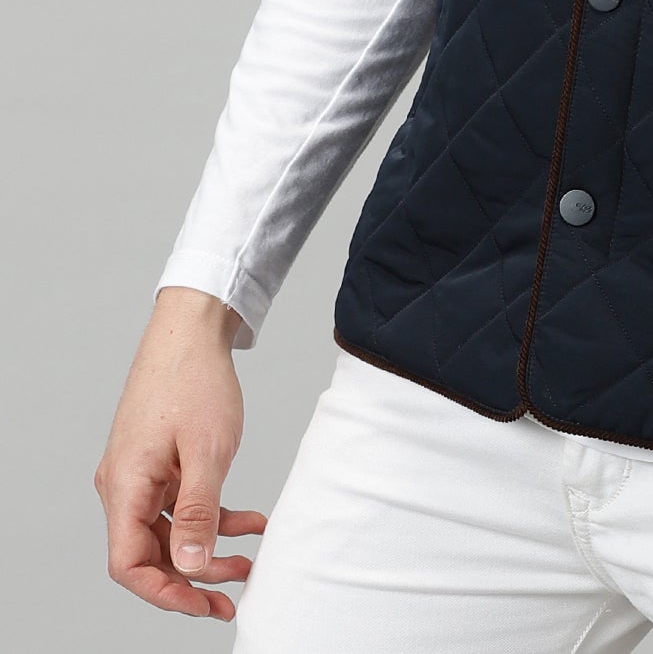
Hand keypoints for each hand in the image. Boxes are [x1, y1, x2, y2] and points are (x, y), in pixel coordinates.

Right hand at [94, 287, 267, 622]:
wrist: (192, 326)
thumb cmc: (194, 379)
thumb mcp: (208, 451)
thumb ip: (200, 513)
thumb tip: (192, 570)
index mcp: (125, 486)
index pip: (129, 564)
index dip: (165, 593)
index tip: (205, 605)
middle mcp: (123, 484)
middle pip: (149, 552)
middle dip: (193, 577)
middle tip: (233, 595)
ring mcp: (139, 472)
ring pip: (168, 530)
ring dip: (207, 549)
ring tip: (248, 562)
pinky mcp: (157, 460)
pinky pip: (179, 504)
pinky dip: (212, 516)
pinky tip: (250, 522)